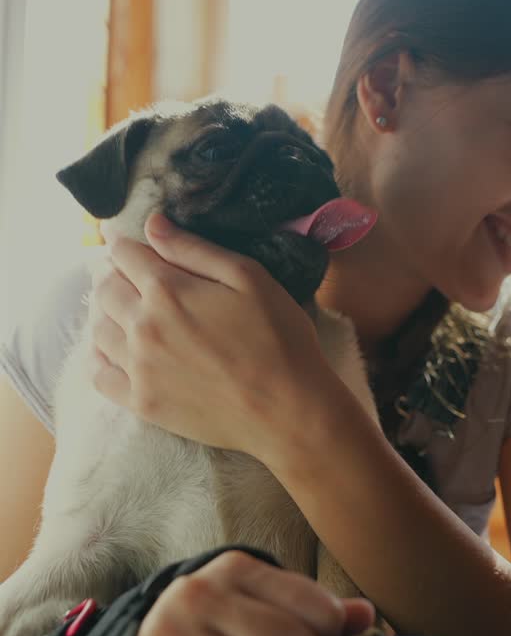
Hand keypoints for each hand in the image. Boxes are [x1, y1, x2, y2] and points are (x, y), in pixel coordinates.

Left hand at [88, 213, 332, 464]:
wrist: (287, 410)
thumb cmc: (278, 338)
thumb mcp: (248, 277)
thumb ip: (195, 249)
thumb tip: (152, 224)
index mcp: (168, 290)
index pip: (124, 255)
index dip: (124, 244)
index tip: (126, 244)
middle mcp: (143, 327)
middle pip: (105, 288)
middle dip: (111, 273)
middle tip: (124, 273)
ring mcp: (138, 368)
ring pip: (97, 328)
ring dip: (103, 310)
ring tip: (120, 307)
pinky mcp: (141, 402)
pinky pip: (98, 374)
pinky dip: (97, 356)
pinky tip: (111, 349)